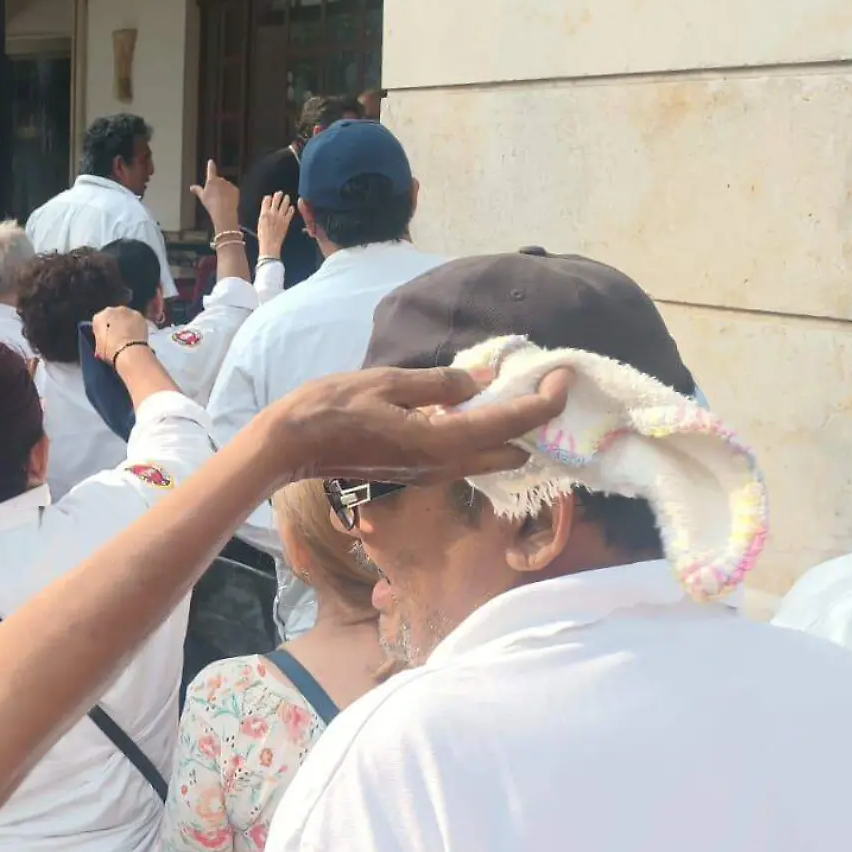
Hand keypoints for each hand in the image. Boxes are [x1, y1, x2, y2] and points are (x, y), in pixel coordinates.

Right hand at [91, 306, 151, 363]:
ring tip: (129, 338)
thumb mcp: (100, 350)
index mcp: (98, 318)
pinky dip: (136, 326)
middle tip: (118, 338)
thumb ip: (101, 342)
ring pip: (125, 316)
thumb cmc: (112, 352)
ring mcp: (126, 311)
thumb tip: (103, 344)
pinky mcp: (139, 315)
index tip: (106, 339)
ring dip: (126, 324)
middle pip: (112, 317)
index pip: (98, 323)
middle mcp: (111, 311)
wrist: (130, 353)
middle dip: (114, 325)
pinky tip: (137, 336)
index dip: (102, 331)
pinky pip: (136, 320)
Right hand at [190, 161, 240, 232]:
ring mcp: (229, 184)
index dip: (210, 165)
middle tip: (214, 196)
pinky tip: (227, 201)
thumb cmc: (211, 204)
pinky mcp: (235, 190)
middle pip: (218, 181)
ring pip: (226, 186)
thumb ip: (197, 190)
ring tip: (221, 201)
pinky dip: (230, 194)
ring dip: (224, 190)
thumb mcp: (202, 197)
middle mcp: (221, 180)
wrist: (224, 211)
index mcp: (212, 180)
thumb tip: (191, 187)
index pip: (211, 170)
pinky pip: (232, 191)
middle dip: (217, 186)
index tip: (211, 161)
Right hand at [258, 192, 295, 257]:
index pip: (266, 200)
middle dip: (278, 195)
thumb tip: (266, 209)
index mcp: (264, 213)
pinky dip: (291, 209)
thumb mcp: (260, 223)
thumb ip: (263, 215)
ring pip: (284, 204)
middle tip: (280, 193)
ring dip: (286, 199)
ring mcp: (280, 217)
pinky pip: (290, 212)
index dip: (268, 197)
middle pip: (276, 200)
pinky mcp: (286, 221)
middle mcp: (272, 213)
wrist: (270, 245)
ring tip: (287, 197)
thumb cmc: (263, 236)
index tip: (270, 197)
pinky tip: (291, 207)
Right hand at [268, 366, 573, 484]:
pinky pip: (465, 456)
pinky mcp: (415, 472)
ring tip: (514, 393)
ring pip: (488, 458)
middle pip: (510, 453)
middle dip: (533, 424)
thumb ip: (437, 384)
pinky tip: (473, 407)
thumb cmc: (330, 408)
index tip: (563, 377)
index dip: (544, 403)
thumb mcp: (386, 382)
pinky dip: (481, 434)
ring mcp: (429, 474)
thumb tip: (478, 383)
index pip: (511, 426)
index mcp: (440, 443)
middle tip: (542, 387)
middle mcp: (443, 467)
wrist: (289, 447)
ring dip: (508, 431)